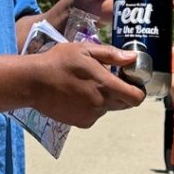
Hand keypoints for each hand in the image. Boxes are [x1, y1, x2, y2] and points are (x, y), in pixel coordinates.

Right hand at [29, 41, 145, 127]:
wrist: (34, 82)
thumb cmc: (59, 61)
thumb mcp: (84, 49)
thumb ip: (110, 55)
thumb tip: (132, 57)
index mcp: (105, 85)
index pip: (136, 97)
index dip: (139, 90)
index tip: (133, 81)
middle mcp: (101, 104)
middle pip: (125, 104)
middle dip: (123, 92)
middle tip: (109, 78)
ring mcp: (91, 116)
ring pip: (108, 108)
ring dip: (105, 98)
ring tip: (87, 84)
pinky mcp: (81, 123)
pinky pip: (95, 115)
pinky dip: (92, 106)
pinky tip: (78, 94)